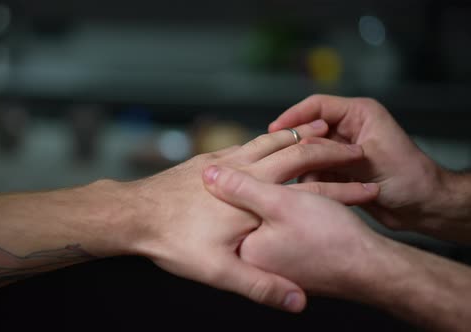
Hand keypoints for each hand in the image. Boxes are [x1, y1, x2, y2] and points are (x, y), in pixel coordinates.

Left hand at [123, 120, 377, 311]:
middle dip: (323, 146)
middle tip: (348, 143)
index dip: (340, 178)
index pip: (306, 173)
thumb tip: (295, 301)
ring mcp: (221, 160)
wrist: (130, 213)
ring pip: (267, 140)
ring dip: (295, 135)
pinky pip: (244, 143)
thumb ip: (258, 285)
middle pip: (291, 148)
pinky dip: (266, 139)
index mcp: (253, 193)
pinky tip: (266, 143)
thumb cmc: (172, 241)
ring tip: (316, 129)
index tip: (366, 180)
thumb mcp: (217, 271)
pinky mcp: (206, 160)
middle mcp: (240, 168)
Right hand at [268, 95, 467, 240]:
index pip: (317, 106)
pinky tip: (314, 192)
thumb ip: (332, 152)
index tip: (274, 129)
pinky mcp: (339, 171)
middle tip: (278, 159)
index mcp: (359, 114)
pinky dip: (312, 182)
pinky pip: (314, 172)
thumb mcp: (368, 160)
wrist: (423, 207)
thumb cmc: (409, 178)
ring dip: (305, 168)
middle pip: (309, 130)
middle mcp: (348, 130)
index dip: (294, 116)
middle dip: (295, 146)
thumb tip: (299, 147)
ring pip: (308, 154)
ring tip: (302, 181)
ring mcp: (341, 151)